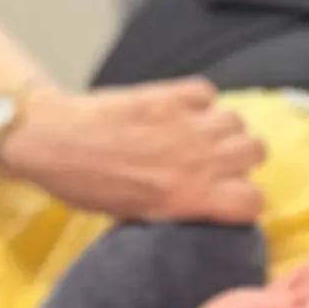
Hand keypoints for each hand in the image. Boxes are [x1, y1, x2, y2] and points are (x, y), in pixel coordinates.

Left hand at [0, 78, 265, 224]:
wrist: (53, 141)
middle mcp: (199, 159)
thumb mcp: (137, 215)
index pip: (253, 199)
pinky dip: (199, 101)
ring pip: (236, 121)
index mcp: (191, 196)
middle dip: (239, 159)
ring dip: (222, 129)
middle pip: (254, 151)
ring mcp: (186, 122)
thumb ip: (180, 207)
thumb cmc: (86, 187)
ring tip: (197, 134)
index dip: (244, 199)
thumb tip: (206, 203)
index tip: (228, 197)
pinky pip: (207, 92)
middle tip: (213, 161)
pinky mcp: (170, 93)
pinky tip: (181, 110)